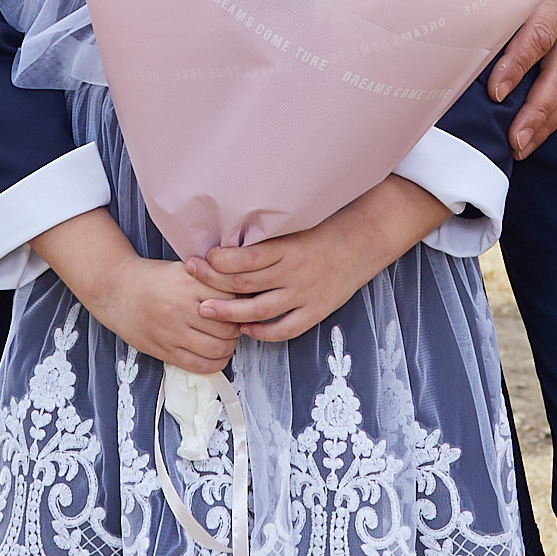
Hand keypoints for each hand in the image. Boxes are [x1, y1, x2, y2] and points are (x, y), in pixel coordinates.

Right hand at [31, 210, 239, 372]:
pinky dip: (215, 363)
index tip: (240, 304)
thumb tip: (243, 293)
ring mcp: (172, 332)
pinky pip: (199, 365)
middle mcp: (181, 309)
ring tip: (225, 338)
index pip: (231, 299)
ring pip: (218, 348)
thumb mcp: (182, 269)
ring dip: (228, 346)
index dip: (241, 303)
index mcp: (188, 284)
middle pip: (228, 326)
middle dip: (237, 327)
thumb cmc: (152, 278)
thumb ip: (210, 279)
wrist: (115, 289)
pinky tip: (216, 354)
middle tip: (235, 323)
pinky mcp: (164, 350)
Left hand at [196, 175, 443, 345]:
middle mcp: (295, 273)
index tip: (202, 256)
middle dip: (213, 282)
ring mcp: (305, 295)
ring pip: (259, 310)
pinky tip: (245, 327)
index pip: (246, 258)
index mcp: (289, 248)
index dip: (219, 260)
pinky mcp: (315, 312)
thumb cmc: (326, 228)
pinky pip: (284, 329)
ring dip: (229, 311)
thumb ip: (268, 233)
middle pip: (245, 283)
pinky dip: (262, 331)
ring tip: (205, 309)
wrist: (364, 242)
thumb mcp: (296, 224)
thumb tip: (229, 232)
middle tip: (191, 278)